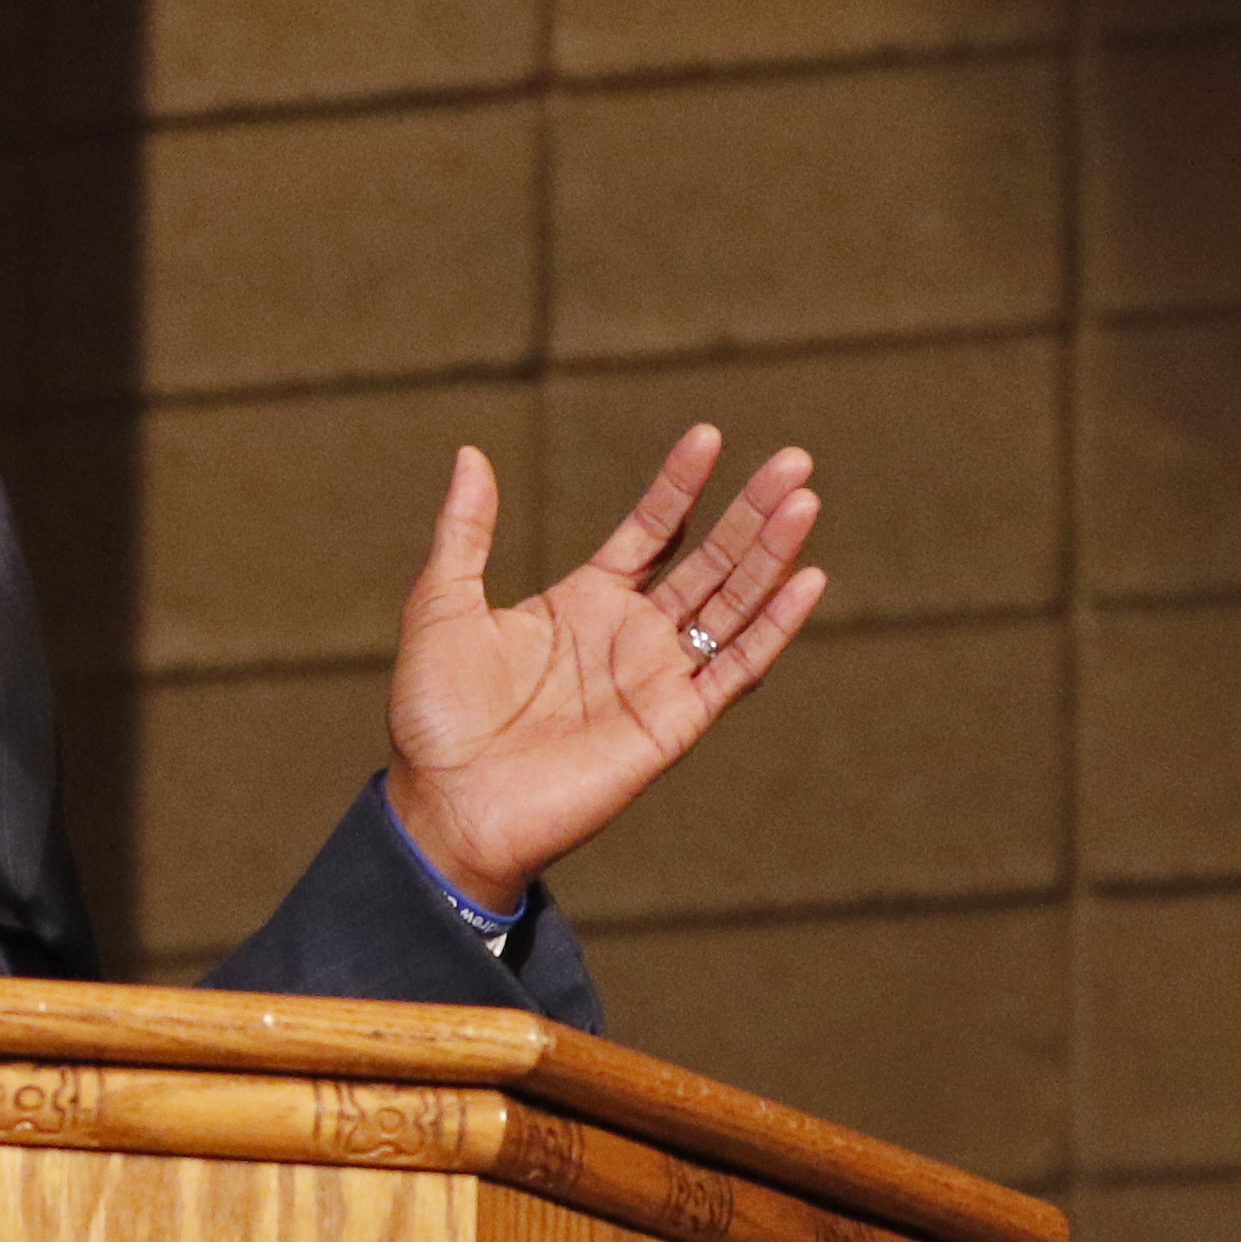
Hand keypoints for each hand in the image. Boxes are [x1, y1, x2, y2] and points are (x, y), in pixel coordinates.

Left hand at [378, 425, 824, 910]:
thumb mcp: (441, 606)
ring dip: (771, 555)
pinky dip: (774, 628)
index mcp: (582, 603)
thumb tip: (471, 453)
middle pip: (708, 561)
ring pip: (732, 605)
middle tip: (796, 459)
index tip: (708, 435)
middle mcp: (630, 636)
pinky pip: (735, 670)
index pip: (651, 530)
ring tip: (806, 499)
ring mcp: (656, 679)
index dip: (680, 485)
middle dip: (750, 511)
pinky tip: (806, 580)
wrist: (445, 806)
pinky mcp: (672, 724)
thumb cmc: (434, 716)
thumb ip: (465, 532)